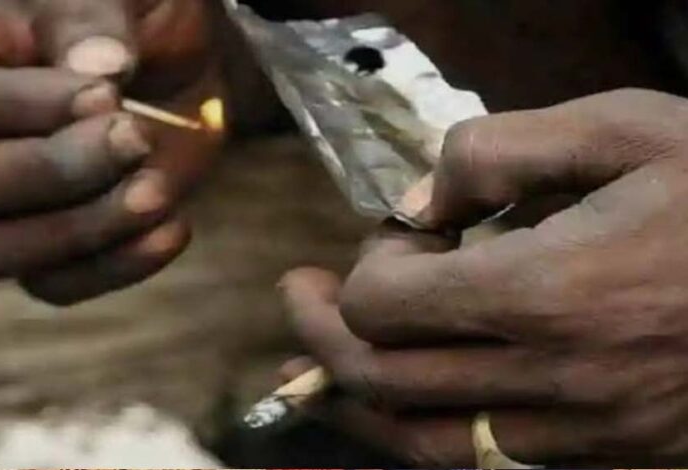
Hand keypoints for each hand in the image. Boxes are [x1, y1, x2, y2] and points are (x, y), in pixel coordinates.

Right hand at [0, 0, 225, 304]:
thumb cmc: (124, 21)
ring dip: (85, 229)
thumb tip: (98, 68)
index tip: (107, 93)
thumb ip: (92, 21)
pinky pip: (56, 284)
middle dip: (57, 170)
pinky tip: (173, 227)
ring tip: (156, 191)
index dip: (24, 107)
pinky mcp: (46, 252)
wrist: (170, 71)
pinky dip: (116, 266)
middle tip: (135, 137)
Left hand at [281, 89, 687, 466]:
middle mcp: (552, 377)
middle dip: (325, 333)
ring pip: (421, 440)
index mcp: (548, 291)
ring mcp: (579, 432)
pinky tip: (403, 401)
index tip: (399, 235)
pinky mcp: (606, 457)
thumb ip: (501, 150)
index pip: (387, 305)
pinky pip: (482, 459)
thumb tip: (423, 196)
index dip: (367, 266)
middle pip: (385, 378)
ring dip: (356, 398)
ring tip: (314, 363)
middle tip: (297, 296)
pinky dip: (422, 430)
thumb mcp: (626, 130)